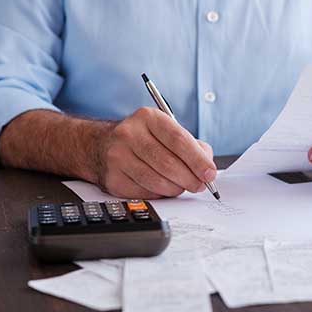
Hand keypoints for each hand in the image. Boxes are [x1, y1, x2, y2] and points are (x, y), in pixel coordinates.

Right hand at [96, 107, 216, 198]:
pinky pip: (145, 193)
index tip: (209, 173)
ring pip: (157, 181)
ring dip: (176, 188)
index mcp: (148, 117)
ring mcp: (118, 156)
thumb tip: (207, 168)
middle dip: (190, 179)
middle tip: (200, 185)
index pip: (178, 140)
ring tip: (182, 186)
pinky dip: (160, 194)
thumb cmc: (144, 140)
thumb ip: (192, 146)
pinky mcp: (113, 178)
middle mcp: (129, 134)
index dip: (197, 160)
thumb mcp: (167, 131)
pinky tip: (163, 188)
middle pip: (168, 163)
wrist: (101, 146)